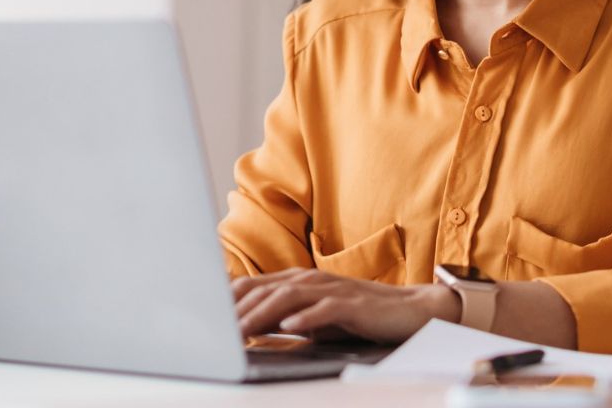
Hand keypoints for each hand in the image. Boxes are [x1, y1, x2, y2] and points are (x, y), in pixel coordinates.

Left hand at [231, 268, 458, 343]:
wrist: (411, 311)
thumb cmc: (359, 315)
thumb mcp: (314, 316)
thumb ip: (283, 316)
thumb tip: (247, 326)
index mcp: (296, 281)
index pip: (251, 287)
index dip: (224, 302)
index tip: (201, 318)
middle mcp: (310, 280)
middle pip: (263, 290)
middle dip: (234, 311)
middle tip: (212, 331)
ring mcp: (331, 289)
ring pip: (287, 297)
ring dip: (260, 314)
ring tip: (240, 330)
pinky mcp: (353, 304)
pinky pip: (324, 310)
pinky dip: (304, 318)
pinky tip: (288, 328)